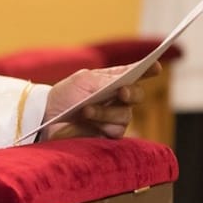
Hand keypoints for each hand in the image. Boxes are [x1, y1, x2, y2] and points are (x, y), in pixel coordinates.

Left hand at [39, 62, 159, 140]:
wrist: (47, 118)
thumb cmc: (65, 95)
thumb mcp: (82, 81)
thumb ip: (104, 81)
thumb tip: (122, 85)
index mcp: (112, 80)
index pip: (134, 73)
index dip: (148, 70)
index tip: (155, 66)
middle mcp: (117, 99)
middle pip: (137, 95)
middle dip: (132, 93)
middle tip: (122, 92)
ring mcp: (114, 118)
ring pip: (125, 115)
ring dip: (106, 111)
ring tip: (87, 109)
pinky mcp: (108, 135)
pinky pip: (116, 131)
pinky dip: (102, 123)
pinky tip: (88, 118)